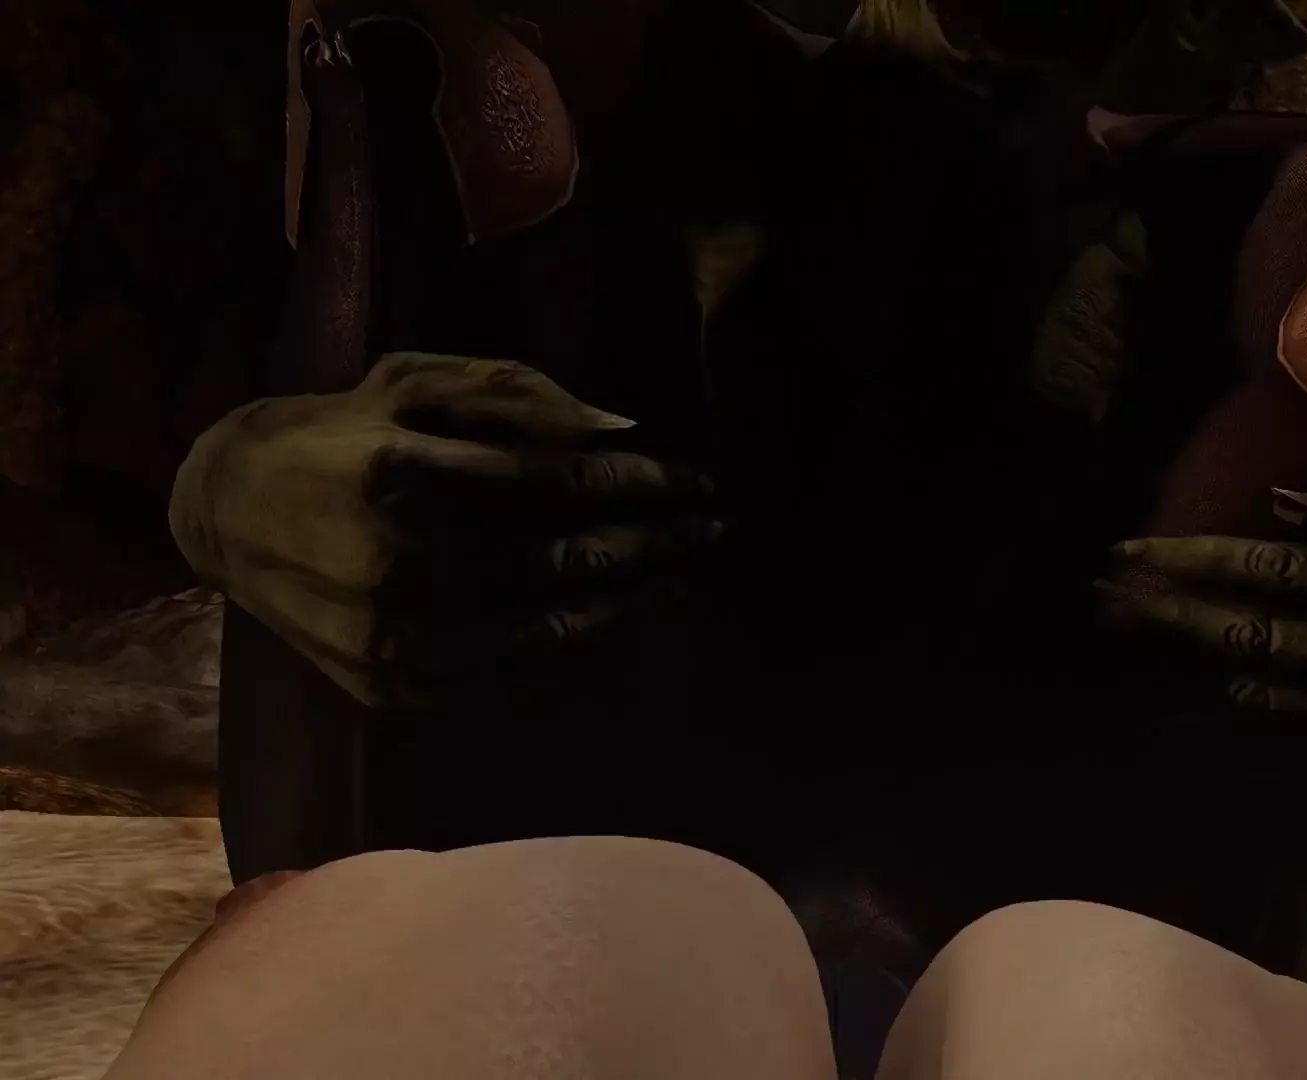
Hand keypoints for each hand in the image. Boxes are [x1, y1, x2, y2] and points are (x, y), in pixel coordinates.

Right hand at [169, 352, 717, 706]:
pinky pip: (502, 681)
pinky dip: (563, 654)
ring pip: (543, 630)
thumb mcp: (416, 382)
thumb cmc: (340, 429)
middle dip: (650, 545)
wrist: (227, 509)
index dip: (643, 486)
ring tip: (663, 577)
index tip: (700, 485)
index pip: (560, 483)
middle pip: (562, 560)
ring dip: (619, 603)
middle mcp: (397, 561)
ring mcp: (391, 634)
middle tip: (704, 533)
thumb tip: (623, 430)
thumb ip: (517, 396)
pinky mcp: (386, 684)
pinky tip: (598, 622)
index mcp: (404, 472)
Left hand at [1096, 484, 1306, 777]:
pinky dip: (1213, 720)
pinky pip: (1269, 738)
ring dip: (1177, 666)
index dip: (1198, 561)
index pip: (1276, 571)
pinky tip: (1160, 701)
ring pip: (1249, 691)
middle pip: (1250, 633)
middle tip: (1102, 593)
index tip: (1133, 552)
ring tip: (1115, 634)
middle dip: (1168, 613)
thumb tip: (1277, 502)